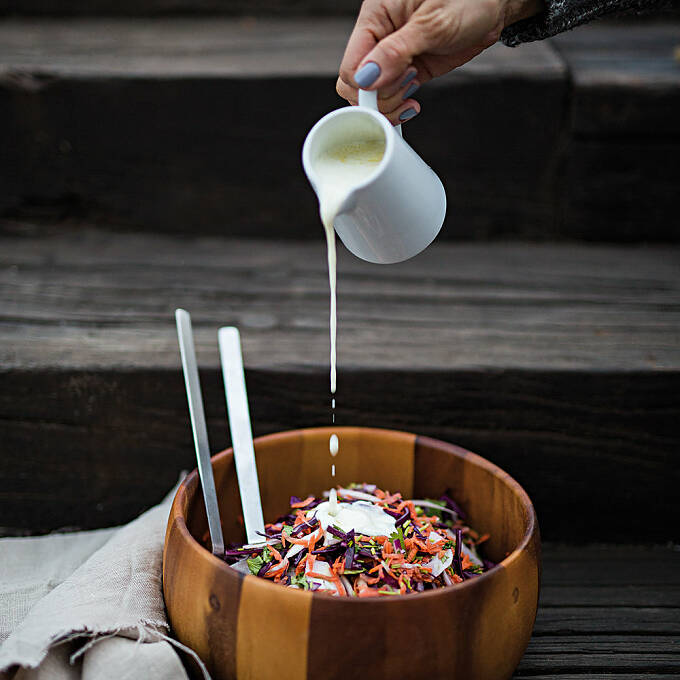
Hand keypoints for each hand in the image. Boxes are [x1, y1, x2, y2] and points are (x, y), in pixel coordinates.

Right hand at [337, 0, 541, 124]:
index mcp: (376, 16)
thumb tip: (367, 76)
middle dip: (381, 95)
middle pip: (359, 84)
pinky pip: (391, 96)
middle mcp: (380, 37)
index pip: (352, 63)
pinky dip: (399, 106)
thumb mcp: (432, 24)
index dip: (366, 85)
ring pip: (374, 94)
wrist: (494, 5)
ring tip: (414, 86)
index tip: (386, 89)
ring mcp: (393, 56)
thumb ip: (395, 52)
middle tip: (409, 83)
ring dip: (392, 101)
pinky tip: (413, 102)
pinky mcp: (408, 71)